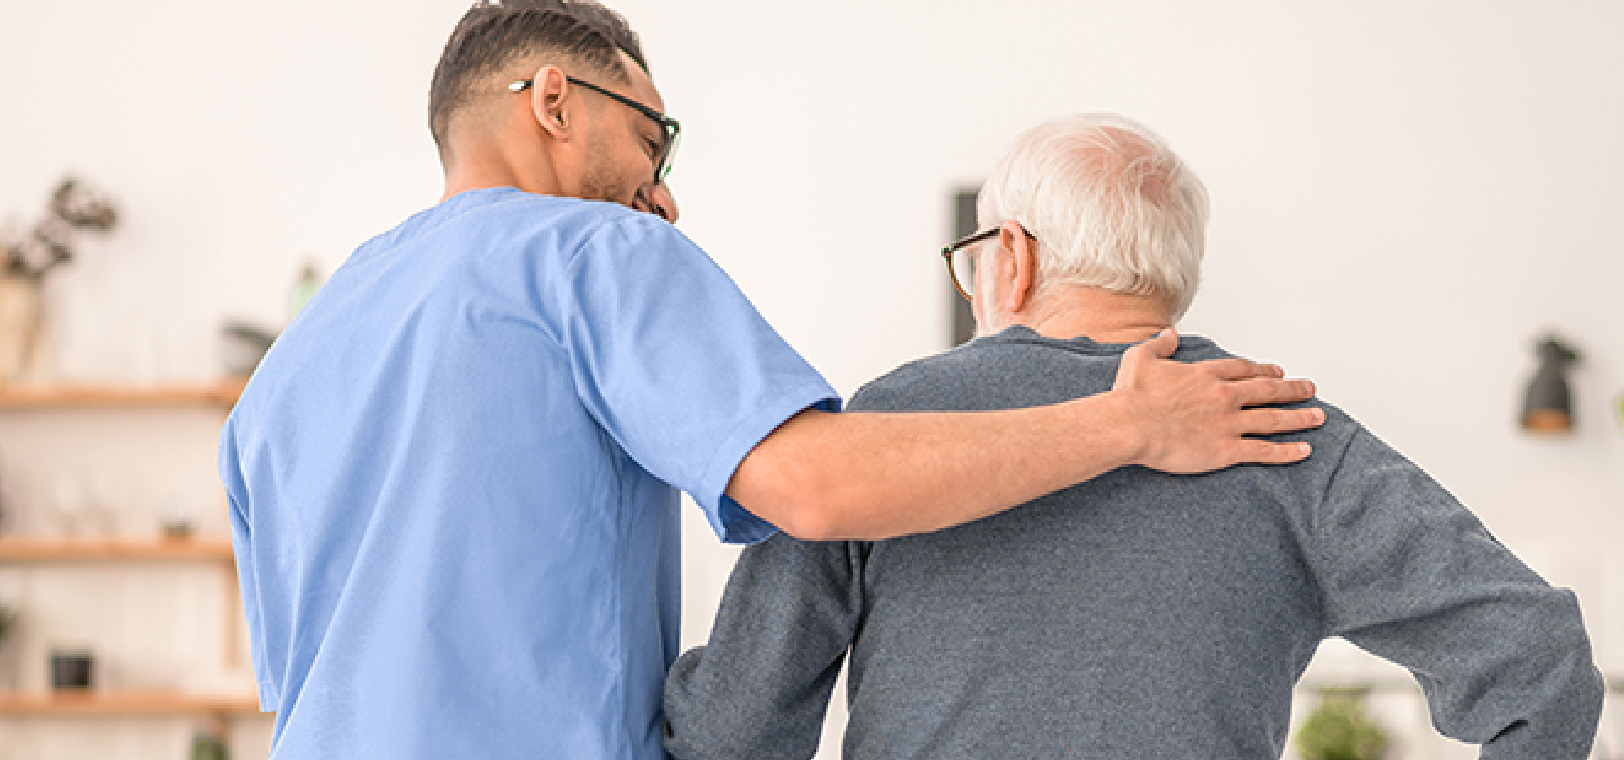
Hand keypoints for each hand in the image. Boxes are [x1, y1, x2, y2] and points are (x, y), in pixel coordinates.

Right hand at [1112, 329, 1323, 472]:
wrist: (1130, 424)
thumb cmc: (1131, 396)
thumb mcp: (1141, 358)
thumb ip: (1159, 345)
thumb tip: (1169, 334)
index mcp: (1205, 375)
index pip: (1243, 370)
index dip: (1263, 370)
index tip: (1277, 371)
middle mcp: (1224, 396)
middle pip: (1267, 390)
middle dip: (1292, 389)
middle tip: (1309, 389)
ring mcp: (1228, 423)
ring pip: (1273, 418)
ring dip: (1299, 417)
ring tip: (1318, 416)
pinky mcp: (1226, 449)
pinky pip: (1264, 451)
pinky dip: (1286, 451)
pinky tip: (1304, 450)